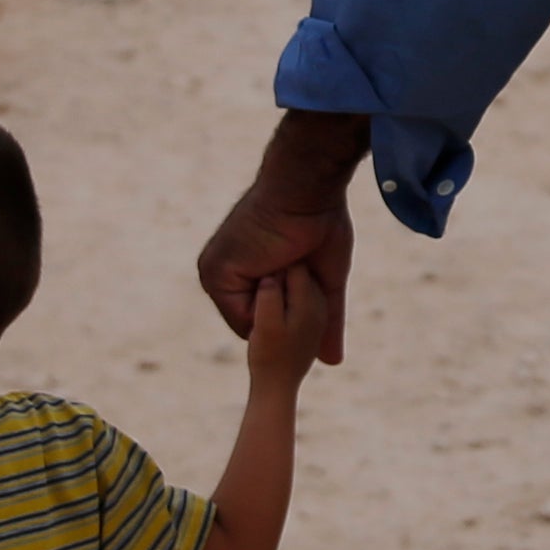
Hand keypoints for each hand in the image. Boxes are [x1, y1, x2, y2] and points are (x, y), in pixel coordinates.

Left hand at [196, 111, 364, 366]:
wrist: (306, 188)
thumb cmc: (319, 222)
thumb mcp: (323, 283)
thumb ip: (326, 321)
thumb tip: (333, 361)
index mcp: (246, 274)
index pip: (268, 320)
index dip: (295, 313)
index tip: (307, 270)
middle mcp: (225, 276)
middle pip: (261, 325)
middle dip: (289, 310)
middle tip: (300, 261)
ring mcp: (216, 275)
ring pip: (257, 324)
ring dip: (284, 300)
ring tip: (291, 257)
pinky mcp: (216, 273)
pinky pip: (248, 315)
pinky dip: (273, 298)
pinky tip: (280, 261)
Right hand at [236, 261, 327, 385]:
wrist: (278, 387)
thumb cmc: (269, 357)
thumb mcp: (265, 325)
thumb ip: (269, 296)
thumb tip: (271, 276)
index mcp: (309, 301)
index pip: (293, 266)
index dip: (273, 269)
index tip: (262, 283)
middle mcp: (319, 303)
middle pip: (299, 272)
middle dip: (281, 276)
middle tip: (264, 301)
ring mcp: (319, 312)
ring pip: (300, 283)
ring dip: (283, 287)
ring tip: (267, 309)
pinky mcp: (313, 320)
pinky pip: (300, 296)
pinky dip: (287, 298)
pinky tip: (274, 314)